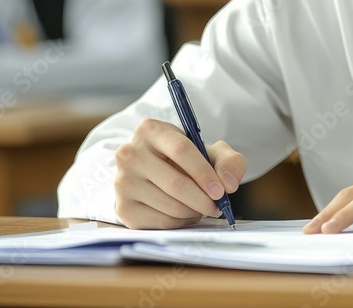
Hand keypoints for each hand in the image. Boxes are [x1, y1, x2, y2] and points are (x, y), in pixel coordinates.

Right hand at [114, 118, 246, 228]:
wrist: (158, 173)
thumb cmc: (187, 161)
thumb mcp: (211, 152)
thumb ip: (229, 161)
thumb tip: (229, 184)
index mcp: (150, 130)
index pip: (181, 150)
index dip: (204, 173)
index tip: (221, 191)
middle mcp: (129, 153)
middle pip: (175, 183)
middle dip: (203, 199)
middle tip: (217, 206)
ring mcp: (122, 182)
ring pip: (170, 205)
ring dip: (194, 211)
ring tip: (202, 206)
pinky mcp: (123, 208)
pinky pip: (161, 222)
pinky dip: (182, 222)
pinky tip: (186, 213)